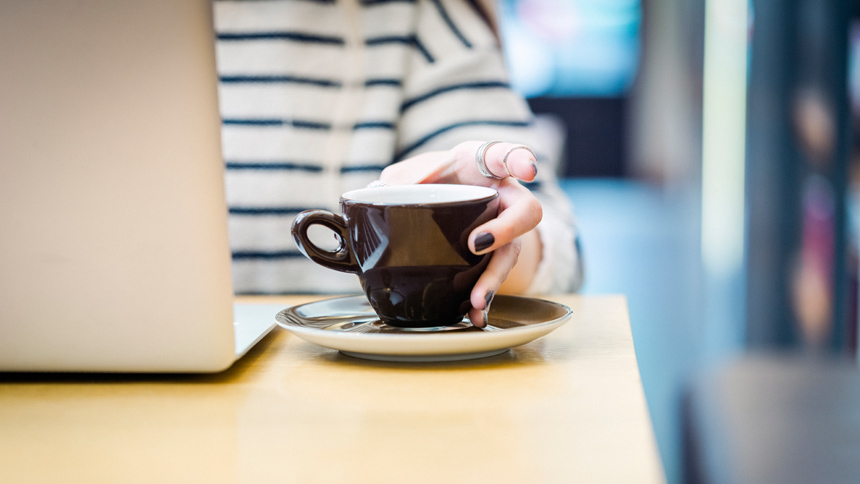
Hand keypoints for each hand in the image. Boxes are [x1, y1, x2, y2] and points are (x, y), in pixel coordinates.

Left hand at [378, 141, 542, 327]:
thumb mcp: (408, 173)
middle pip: (525, 211)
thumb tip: (384, 195)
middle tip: (477, 245)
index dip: (520, 159)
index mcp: (481, 164)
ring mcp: (504, 228)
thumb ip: (400, 179)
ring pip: (511, 252)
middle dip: (506, 230)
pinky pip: (495, 277)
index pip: (505, 154)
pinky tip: (474, 315)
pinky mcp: (495, 256)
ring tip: (478, 298)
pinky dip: (485, 297)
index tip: (528, 170)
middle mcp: (503, 196)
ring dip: (494, 277)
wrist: (435, 203)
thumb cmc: (430, 181)